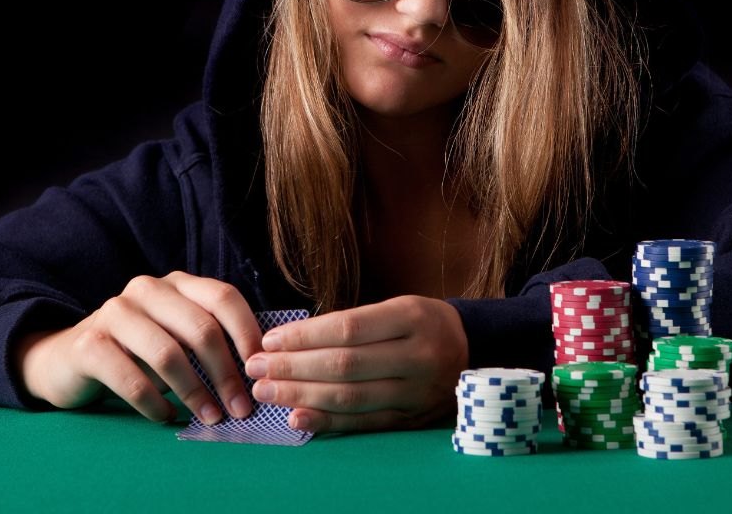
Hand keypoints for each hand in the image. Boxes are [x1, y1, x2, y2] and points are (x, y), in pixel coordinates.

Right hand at [14, 272, 262, 424]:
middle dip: (226, 373)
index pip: (223, 298)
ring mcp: (115, 313)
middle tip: (241, 408)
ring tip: (211, 418)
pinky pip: (132, 380)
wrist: (66, 359)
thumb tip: (260, 371)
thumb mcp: (175, 336)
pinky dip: (155, 405)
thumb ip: (210, 342)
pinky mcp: (90, 345)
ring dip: (195, 392)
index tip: (261, 371)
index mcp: (176, 284)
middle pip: (200, 328)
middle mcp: (147, 289)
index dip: (247, 334)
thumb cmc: (136, 351)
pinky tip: (166, 417)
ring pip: (168, 354)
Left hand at [243, 295, 468, 432]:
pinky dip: (327, 421)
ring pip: (351, 397)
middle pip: (345, 365)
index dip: (304, 336)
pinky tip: (297, 418)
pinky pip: (364, 423)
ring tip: (266, 392)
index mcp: (412, 318)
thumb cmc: (423, 324)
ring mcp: (417, 392)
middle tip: (256, 368)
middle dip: (293, 367)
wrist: (474, 351)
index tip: (270, 340)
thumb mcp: (398, 308)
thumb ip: (353, 323)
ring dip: (301, 396)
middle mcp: (418, 356)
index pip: (348, 328)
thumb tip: (292, 341)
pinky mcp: (413, 420)